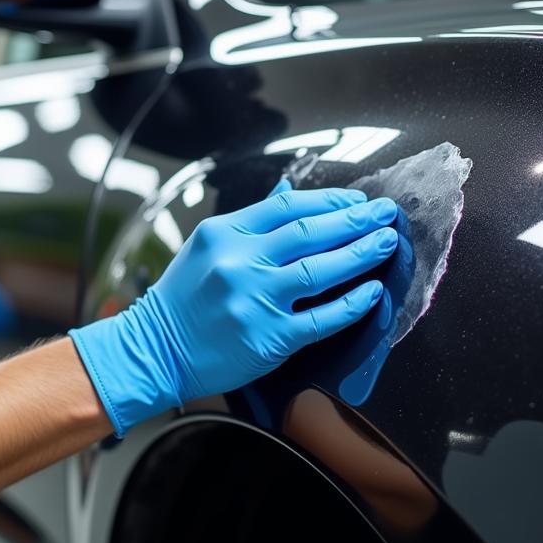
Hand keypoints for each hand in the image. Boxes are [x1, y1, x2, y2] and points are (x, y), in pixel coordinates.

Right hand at [69, 182, 397, 436]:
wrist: (155, 349)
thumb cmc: (183, 298)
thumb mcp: (207, 247)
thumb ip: (251, 221)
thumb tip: (290, 192)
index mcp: (223, 233)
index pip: (287, 207)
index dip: (329, 200)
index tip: (358, 200)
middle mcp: (238, 262)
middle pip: (309, 233)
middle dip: (355, 220)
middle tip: (387, 213)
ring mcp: (253, 300)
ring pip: (320, 270)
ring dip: (361, 254)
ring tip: (387, 243)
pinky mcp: (267, 337)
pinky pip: (321, 318)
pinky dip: (352, 304)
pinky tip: (373, 292)